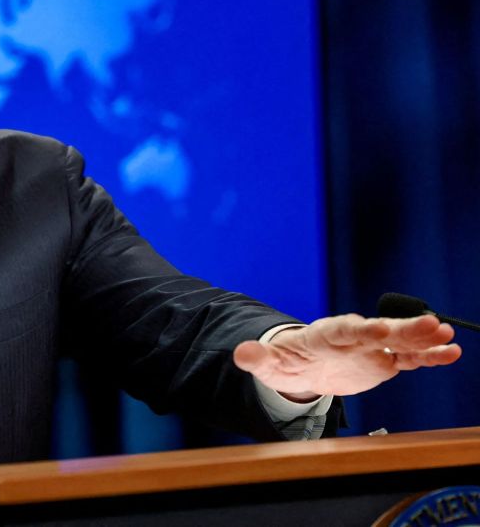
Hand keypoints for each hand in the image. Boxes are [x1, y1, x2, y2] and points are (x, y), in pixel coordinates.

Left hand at [232, 313, 460, 399]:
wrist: (302, 367)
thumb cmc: (286, 361)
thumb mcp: (269, 363)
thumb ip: (258, 358)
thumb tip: (240, 353)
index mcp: (325, 334)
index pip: (344, 330)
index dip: (361, 330)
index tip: (379, 330)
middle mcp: (352, 336)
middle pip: (379, 331)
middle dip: (403, 329)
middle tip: (431, 325)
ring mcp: (371, 347)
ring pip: (399, 342)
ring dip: (422, 339)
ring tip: (448, 335)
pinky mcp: (383, 360)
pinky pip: (409, 358)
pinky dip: (428, 356)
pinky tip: (451, 353)